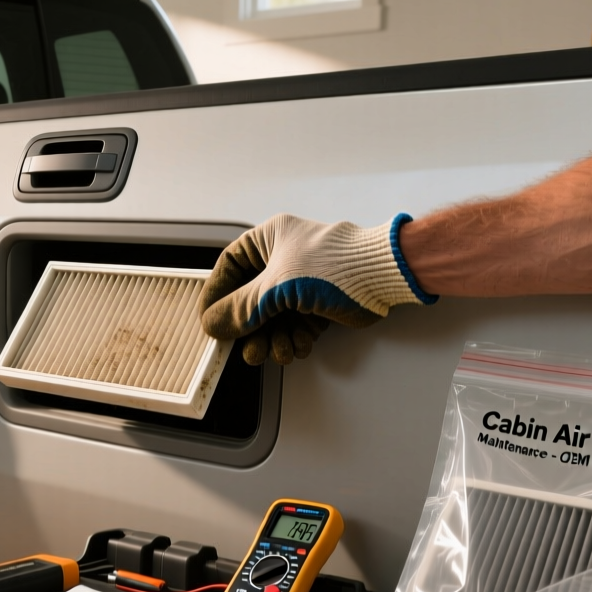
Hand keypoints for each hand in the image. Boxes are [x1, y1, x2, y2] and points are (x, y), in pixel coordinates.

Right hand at [200, 213, 434, 364]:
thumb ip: (241, 308)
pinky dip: (294, 340)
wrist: (381, 278)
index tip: (210, 320)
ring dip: (272, 339)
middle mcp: (283, 259)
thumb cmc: (335, 265)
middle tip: (247, 348)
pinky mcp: (318, 303)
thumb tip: (214, 323)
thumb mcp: (276, 287)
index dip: (217, 295)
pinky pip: (294, 326)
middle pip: (250, 299)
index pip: (230, 267)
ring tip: (277, 352)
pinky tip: (298, 346)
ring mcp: (301, 282)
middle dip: (250, 328)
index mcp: (269, 239)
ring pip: (272, 318)